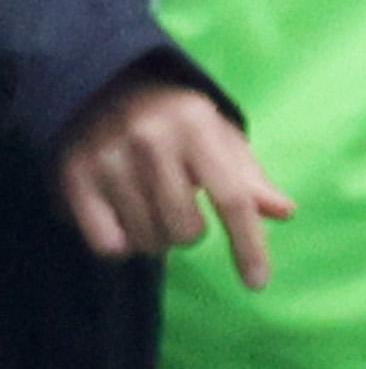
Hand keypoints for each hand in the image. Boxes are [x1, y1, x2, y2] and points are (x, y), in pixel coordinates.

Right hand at [56, 73, 291, 289]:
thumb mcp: (219, 136)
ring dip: (156, 237)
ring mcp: (110, 159)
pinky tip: (124, 217)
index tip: (258, 283)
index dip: (248, 245)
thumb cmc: (177, 118)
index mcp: (199, 128)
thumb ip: (249, 177)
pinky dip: (122, 244)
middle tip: (180, 206)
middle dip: (190, 232)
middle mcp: (153, 141)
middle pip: (186, 230)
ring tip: (151, 205)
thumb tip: (286, 212)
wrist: (107, 85)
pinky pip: (108, 245)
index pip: (232, 198)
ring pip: (147, 242)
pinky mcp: (75, 179)